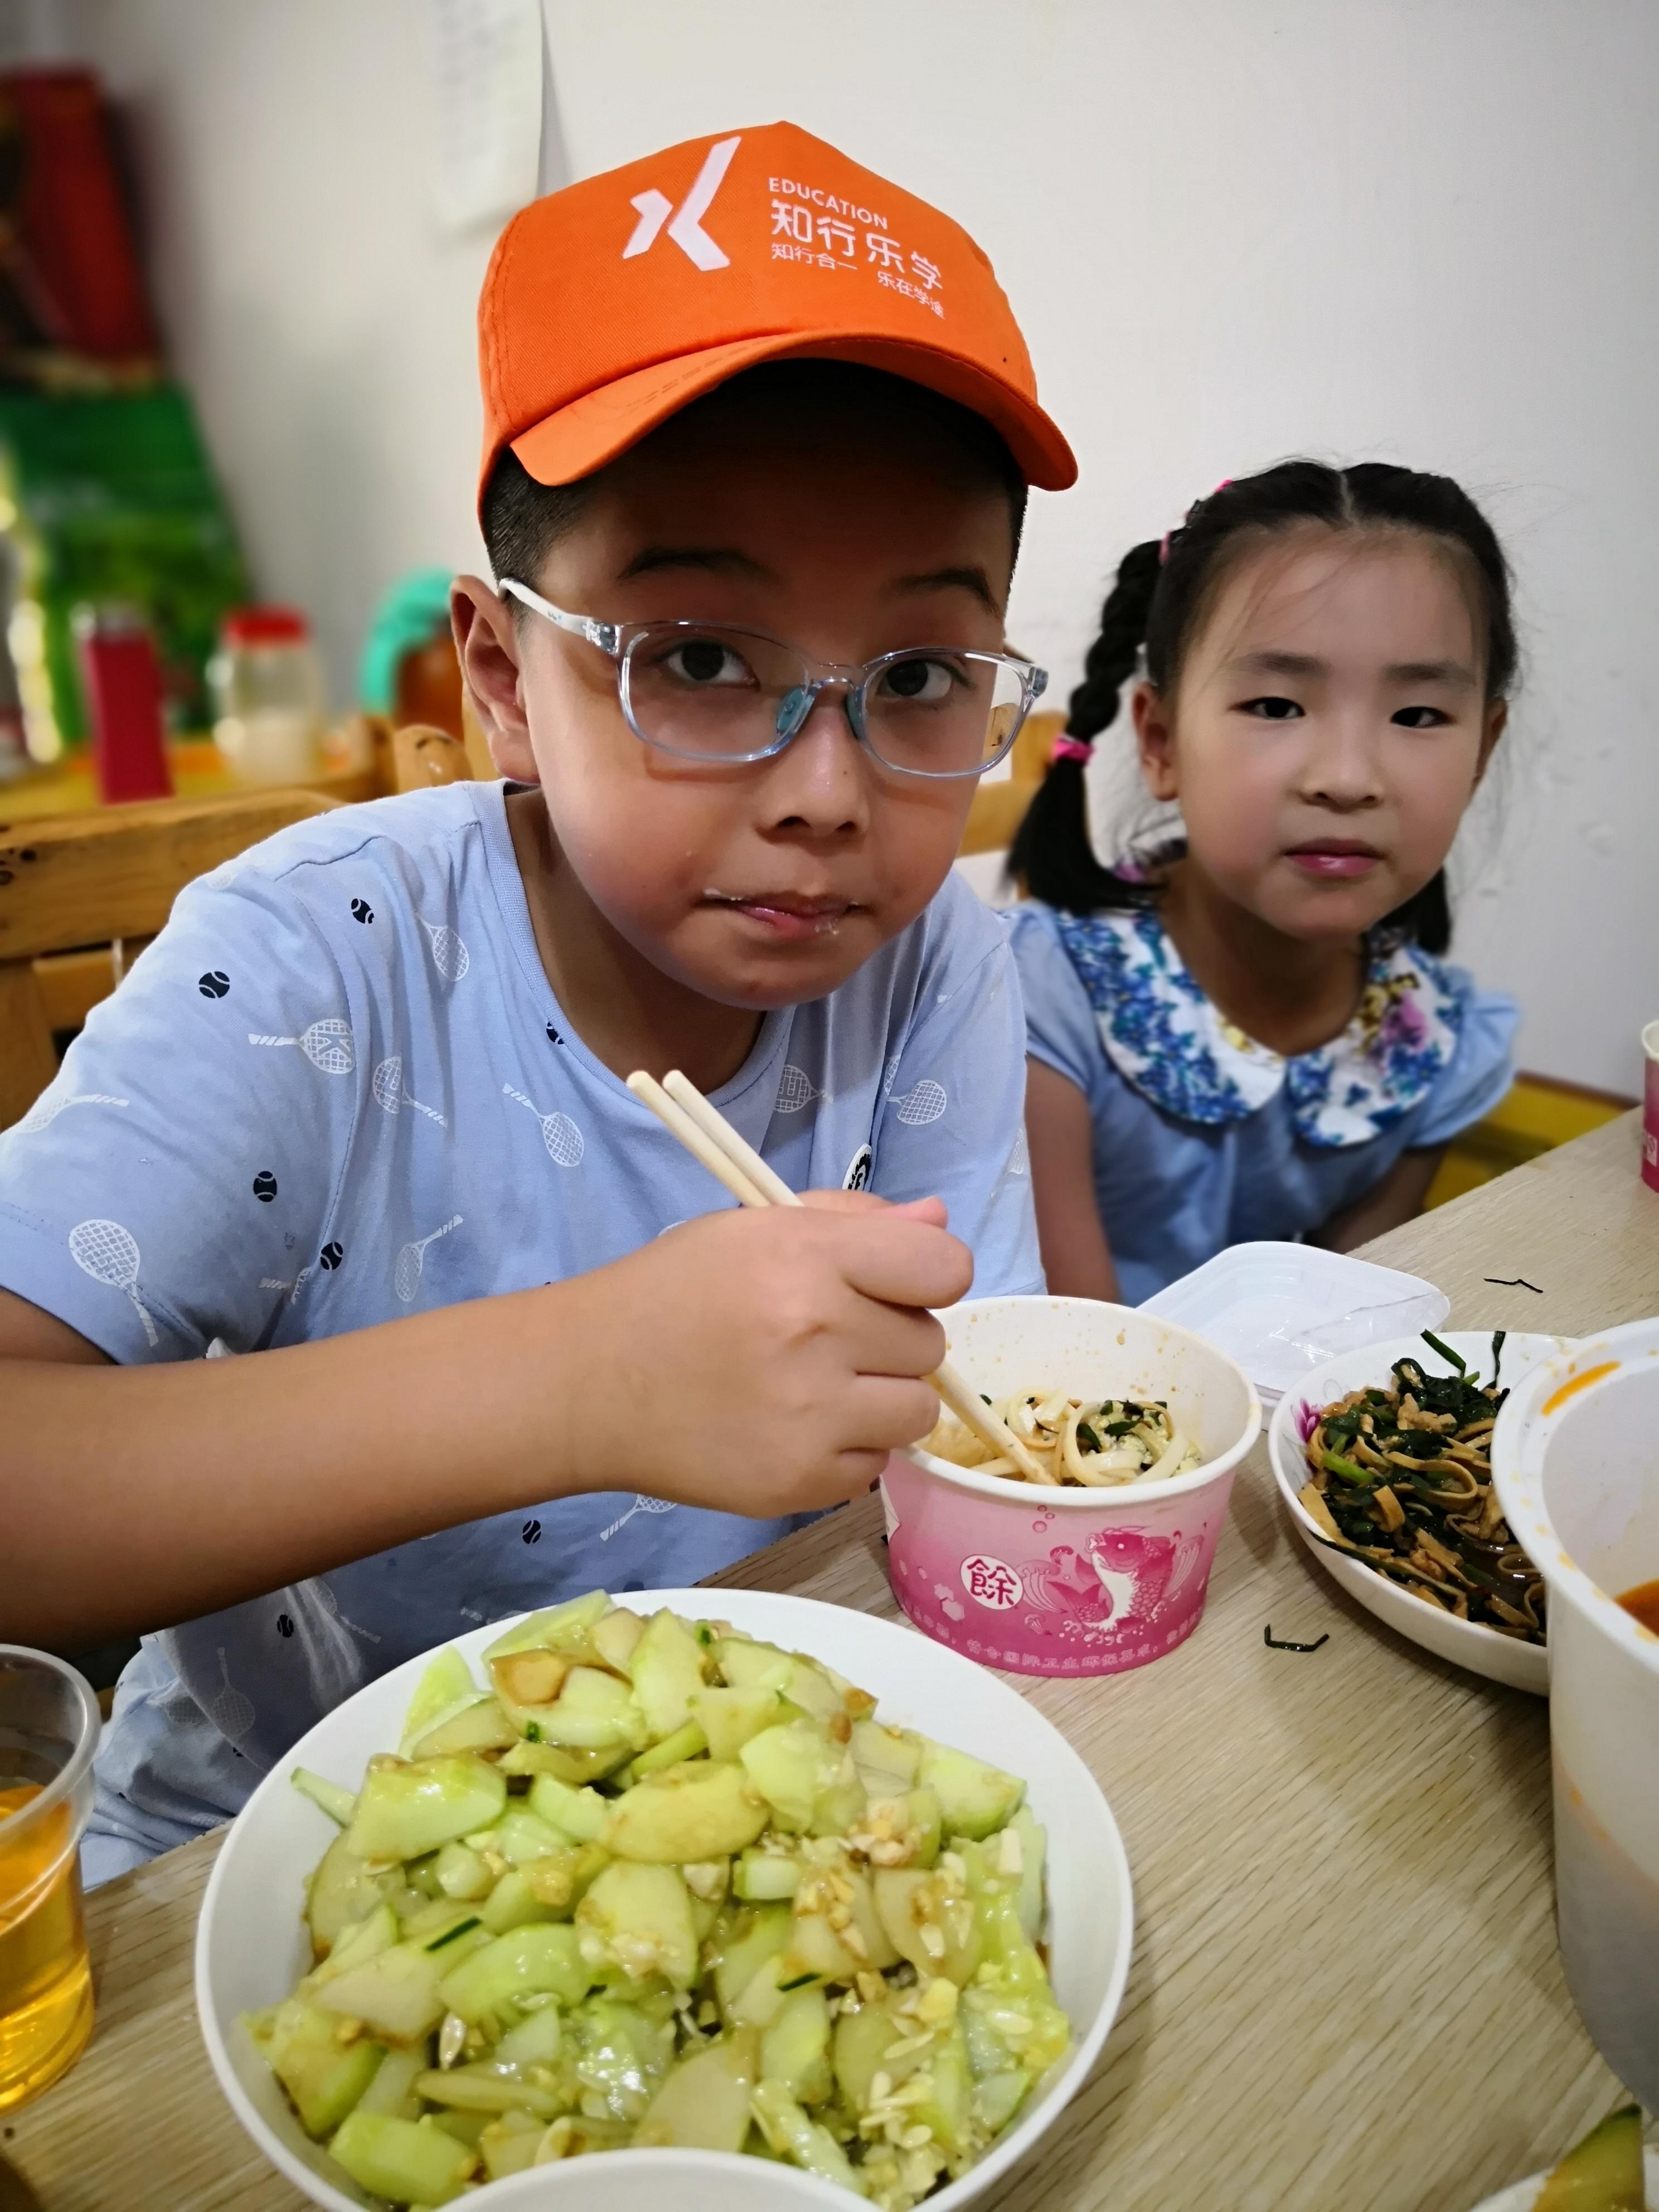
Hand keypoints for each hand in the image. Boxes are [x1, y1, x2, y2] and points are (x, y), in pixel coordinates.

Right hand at [564, 1192, 970, 1517]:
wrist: (588, 1383)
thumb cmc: (675, 1292)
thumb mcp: (755, 1228)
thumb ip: (855, 1220)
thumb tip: (940, 1220)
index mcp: (808, 1257)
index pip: (945, 1267)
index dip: (927, 1276)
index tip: (893, 1286)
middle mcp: (816, 1333)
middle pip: (930, 1343)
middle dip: (889, 1338)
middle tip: (827, 1337)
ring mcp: (811, 1416)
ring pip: (915, 1411)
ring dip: (880, 1400)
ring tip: (818, 1387)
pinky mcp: (799, 1481)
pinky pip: (874, 1465)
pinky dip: (846, 1450)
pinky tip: (792, 1427)